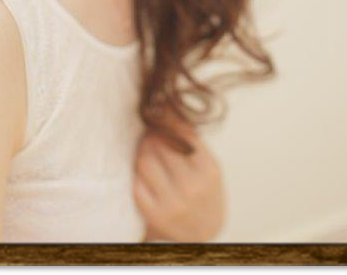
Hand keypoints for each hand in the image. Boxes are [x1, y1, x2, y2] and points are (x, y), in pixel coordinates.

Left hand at [134, 108, 225, 242]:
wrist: (198, 240)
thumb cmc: (203, 196)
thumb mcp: (208, 168)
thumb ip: (193, 141)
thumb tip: (170, 105)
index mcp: (209, 170)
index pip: (183, 132)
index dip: (167, 117)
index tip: (158, 108)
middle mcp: (192, 187)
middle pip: (161, 142)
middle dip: (153, 131)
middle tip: (149, 126)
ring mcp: (173, 202)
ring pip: (146, 159)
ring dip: (142, 147)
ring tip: (145, 144)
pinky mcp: (154, 215)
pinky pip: (137, 182)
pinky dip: (136, 172)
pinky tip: (142, 169)